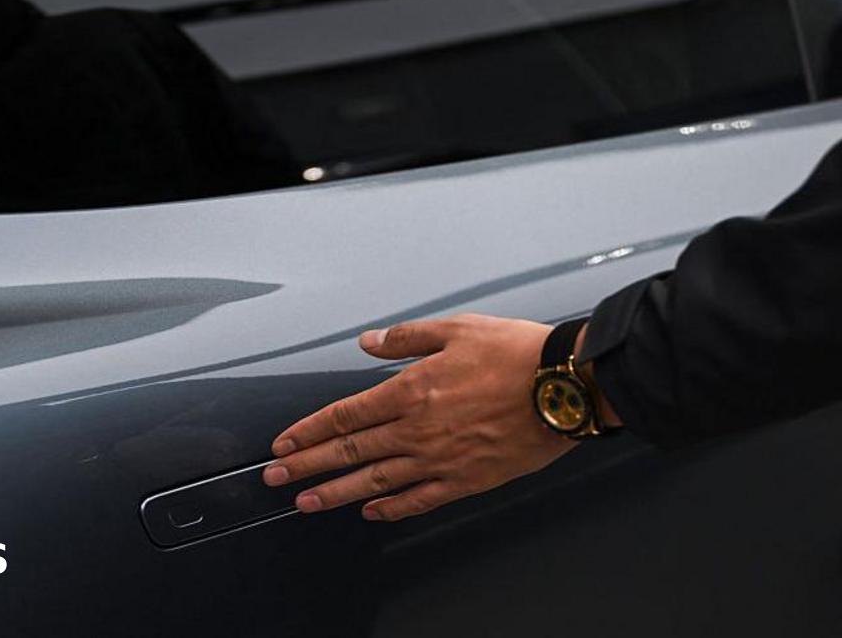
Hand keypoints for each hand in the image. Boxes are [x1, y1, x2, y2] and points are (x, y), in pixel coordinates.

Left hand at [263, 314, 579, 521]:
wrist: (565, 387)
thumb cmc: (516, 354)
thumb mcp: (456, 329)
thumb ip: (406, 338)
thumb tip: (369, 342)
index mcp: (412, 389)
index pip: (346, 414)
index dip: (310, 430)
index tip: (284, 442)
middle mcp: (418, 428)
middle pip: (350, 450)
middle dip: (307, 465)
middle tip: (276, 478)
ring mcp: (441, 458)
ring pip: (376, 480)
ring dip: (336, 492)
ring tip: (306, 503)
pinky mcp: (467, 479)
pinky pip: (420, 499)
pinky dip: (391, 508)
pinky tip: (371, 512)